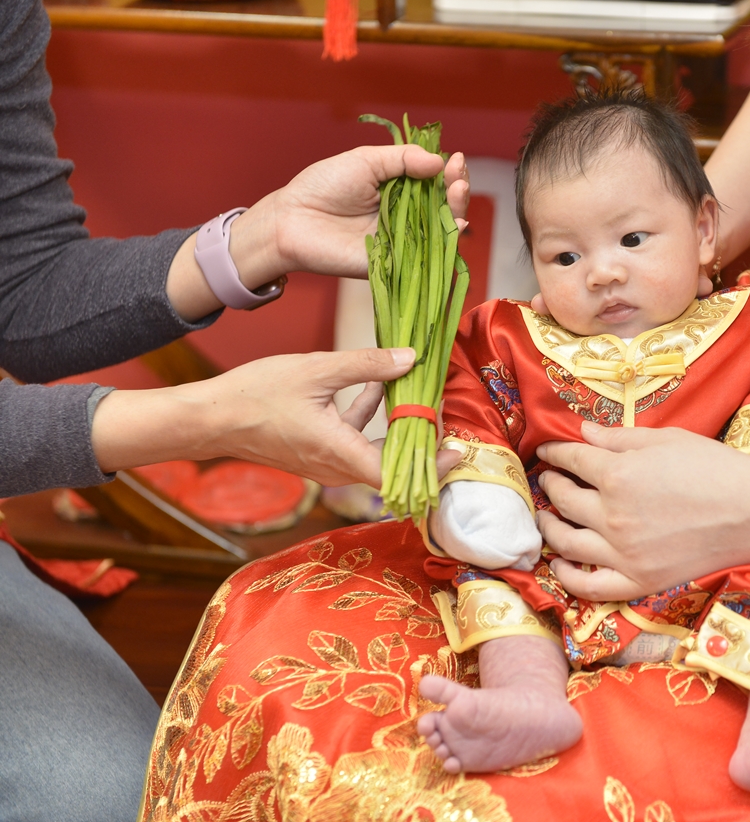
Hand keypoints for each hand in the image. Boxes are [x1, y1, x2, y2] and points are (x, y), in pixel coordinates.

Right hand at [93, 347, 419, 486]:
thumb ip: (367, 364)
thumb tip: (412, 357)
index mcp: (339, 453)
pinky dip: (372, 419)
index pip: (398, 474)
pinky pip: (355, 441)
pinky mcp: (317, 453)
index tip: (459, 449)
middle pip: (394, 466)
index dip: (432, 466)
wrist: (209, 417)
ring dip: (399, 429)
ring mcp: (326, 463)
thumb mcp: (316, 370)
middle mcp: (336, 467)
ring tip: (424, 398)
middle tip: (446, 415)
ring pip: (376, 452)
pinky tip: (380, 384)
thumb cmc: (256, 395)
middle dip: (424, 443)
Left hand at [239, 146, 470, 282]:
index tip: (456, 161)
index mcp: (400, 189)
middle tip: (458, 180)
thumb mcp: (366, 160)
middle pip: (445, 206)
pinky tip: (457, 224)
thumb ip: (403, 159)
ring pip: (443, 230)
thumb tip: (439, 162)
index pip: (436, 182)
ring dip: (458, 211)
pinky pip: (428, 255)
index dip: (450, 173)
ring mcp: (404, 240)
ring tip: (458, 193)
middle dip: (458, 191)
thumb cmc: (324, 186)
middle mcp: (406, 216)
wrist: (294, 219)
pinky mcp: (398, 263)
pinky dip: (447, 242)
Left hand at [534, 421, 749, 599]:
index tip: (548, 452)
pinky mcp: (638, 581)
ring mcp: (623, 553)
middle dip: (550, 484)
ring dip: (549, 526)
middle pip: (564, 499)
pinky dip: (567, 576)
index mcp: (617, 475)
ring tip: (546, 517)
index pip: (571, 460)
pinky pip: (589, 586)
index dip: (555, 453)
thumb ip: (619, 437)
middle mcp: (612, 515)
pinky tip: (561, 564)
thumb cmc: (716, 469)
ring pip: (567, 542)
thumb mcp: (666, 440)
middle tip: (548, 479)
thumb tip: (583, 431)